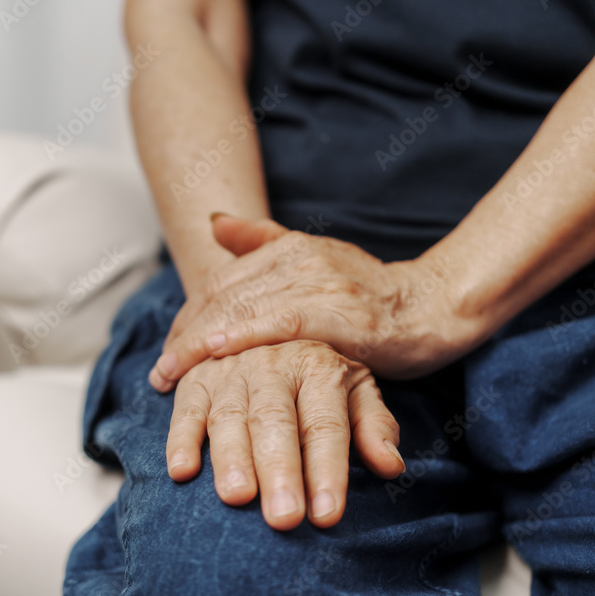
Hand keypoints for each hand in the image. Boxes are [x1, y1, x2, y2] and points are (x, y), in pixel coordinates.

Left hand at [150, 214, 469, 390]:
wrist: (433, 307)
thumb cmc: (370, 294)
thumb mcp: (315, 259)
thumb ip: (262, 241)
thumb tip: (214, 222)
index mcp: (288, 247)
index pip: (220, 283)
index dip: (188, 317)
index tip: (167, 352)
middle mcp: (298, 258)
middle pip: (223, 297)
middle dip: (185, 334)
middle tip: (161, 371)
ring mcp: (318, 282)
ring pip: (243, 309)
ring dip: (200, 342)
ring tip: (173, 374)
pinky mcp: (338, 312)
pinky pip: (279, 323)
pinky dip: (243, 336)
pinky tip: (214, 352)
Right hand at [166, 340, 405, 530]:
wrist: (266, 324)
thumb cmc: (319, 376)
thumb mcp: (356, 389)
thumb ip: (373, 425)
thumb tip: (391, 466)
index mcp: (318, 366)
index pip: (324, 424)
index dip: (327, 469)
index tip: (327, 515)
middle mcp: (273, 365)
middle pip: (276, 421)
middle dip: (280, 470)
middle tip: (283, 516)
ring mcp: (231, 371)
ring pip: (229, 417)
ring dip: (231, 459)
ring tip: (236, 498)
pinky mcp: (196, 380)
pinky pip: (186, 410)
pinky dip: (180, 439)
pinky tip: (182, 471)